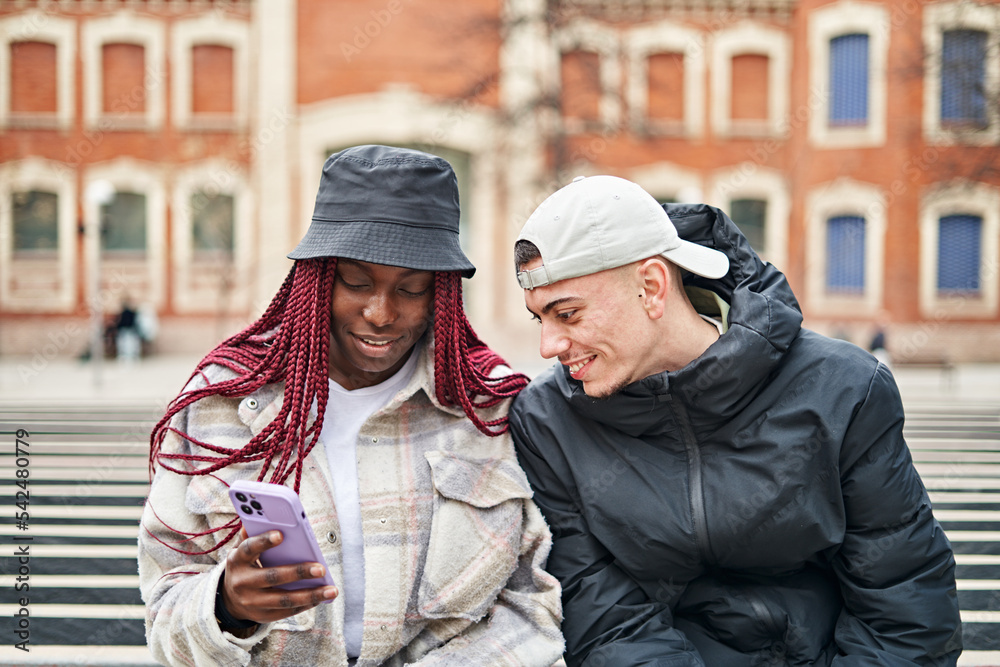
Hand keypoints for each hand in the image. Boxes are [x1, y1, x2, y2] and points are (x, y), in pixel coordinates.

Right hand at [220, 528, 337, 624]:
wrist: (229, 599)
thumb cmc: (244, 566)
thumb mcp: (241, 550)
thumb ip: (251, 535)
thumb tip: (262, 516)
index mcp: (237, 561)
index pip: (249, 549)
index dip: (263, 541)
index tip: (281, 534)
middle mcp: (242, 583)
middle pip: (272, 577)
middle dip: (298, 573)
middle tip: (321, 568)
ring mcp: (252, 602)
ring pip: (284, 600)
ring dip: (310, 595)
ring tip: (331, 590)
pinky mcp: (263, 616)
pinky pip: (288, 611)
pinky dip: (306, 604)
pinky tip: (322, 597)